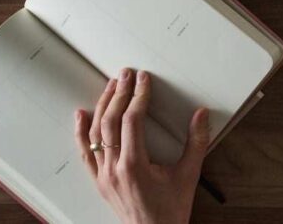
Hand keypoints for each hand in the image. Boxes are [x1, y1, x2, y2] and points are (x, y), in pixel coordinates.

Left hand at [75, 68, 209, 223]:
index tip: (144, 79)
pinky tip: (81, 114)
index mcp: (135, 166)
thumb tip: (202, 113)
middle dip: (119, 94)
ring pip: (95, 134)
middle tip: (126, 74)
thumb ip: (196, 142)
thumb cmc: (170, 209)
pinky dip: (81, 132)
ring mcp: (103, 176)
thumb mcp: (189, 175)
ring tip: (110, 85)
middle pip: (111, 122)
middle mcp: (114, 169)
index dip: (138, 96)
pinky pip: (85, 153)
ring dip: (102, 106)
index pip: (132, 121)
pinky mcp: (99, 181)